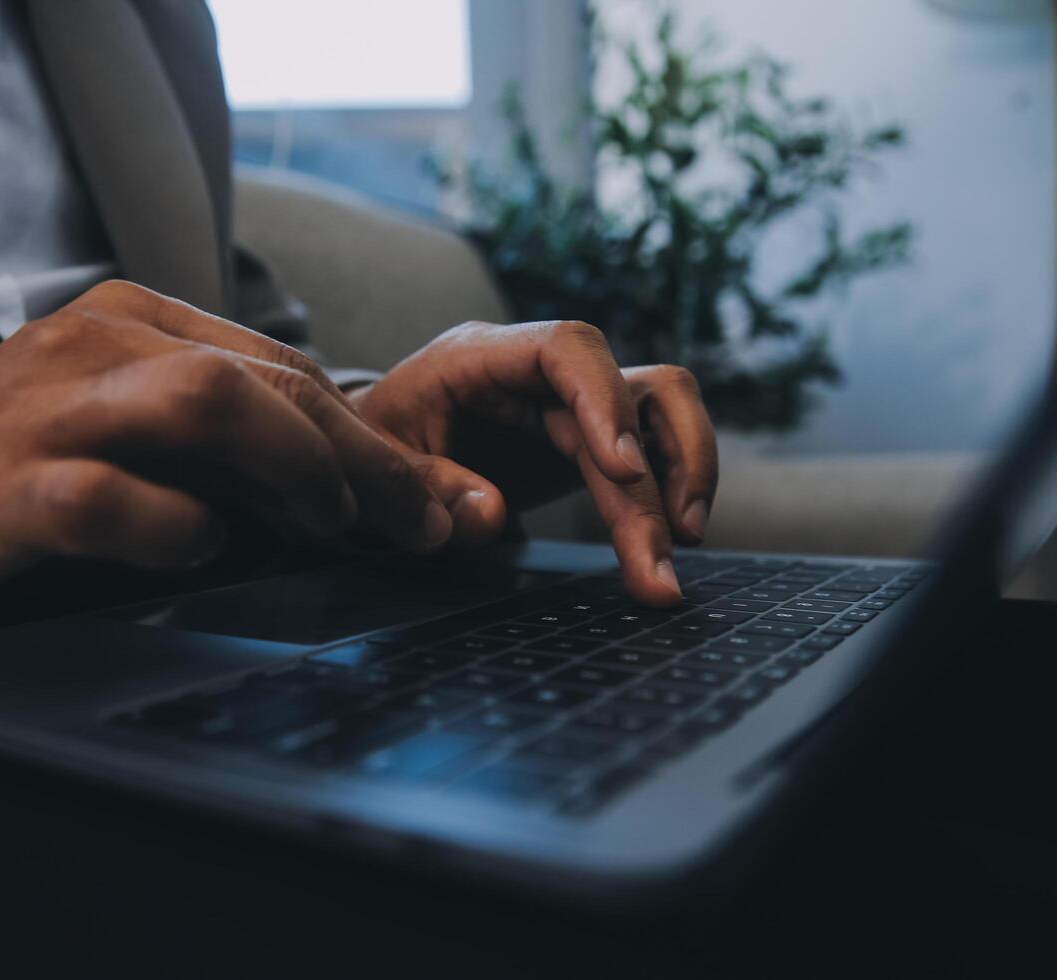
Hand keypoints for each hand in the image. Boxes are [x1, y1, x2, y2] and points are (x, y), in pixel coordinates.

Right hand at [0, 280, 451, 606]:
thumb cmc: (17, 459)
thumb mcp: (124, 420)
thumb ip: (217, 438)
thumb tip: (340, 488)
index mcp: (138, 322)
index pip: (282, 365)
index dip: (368, 432)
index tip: (430, 495)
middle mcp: (103, 347)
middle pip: (265, 380)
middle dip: (363, 454)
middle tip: (422, 522)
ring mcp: (55, 412)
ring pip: (204, 404)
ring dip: (293, 466)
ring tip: (335, 524)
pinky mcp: (9, 486)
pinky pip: (109, 500)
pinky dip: (171, 528)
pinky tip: (201, 549)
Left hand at [352, 320, 717, 604]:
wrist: (373, 448)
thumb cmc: (371, 446)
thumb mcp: (375, 467)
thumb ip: (425, 488)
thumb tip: (491, 516)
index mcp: (480, 356)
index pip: (567, 346)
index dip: (604, 399)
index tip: (624, 470)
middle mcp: (537, 370)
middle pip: (632, 393)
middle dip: (654, 481)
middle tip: (660, 561)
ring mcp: (569, 400)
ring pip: (662, 409)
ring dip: (685, 474)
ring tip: (679, 549)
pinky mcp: (586, 437)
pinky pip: (653, 446)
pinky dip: (670, 488)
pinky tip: (666, 542)